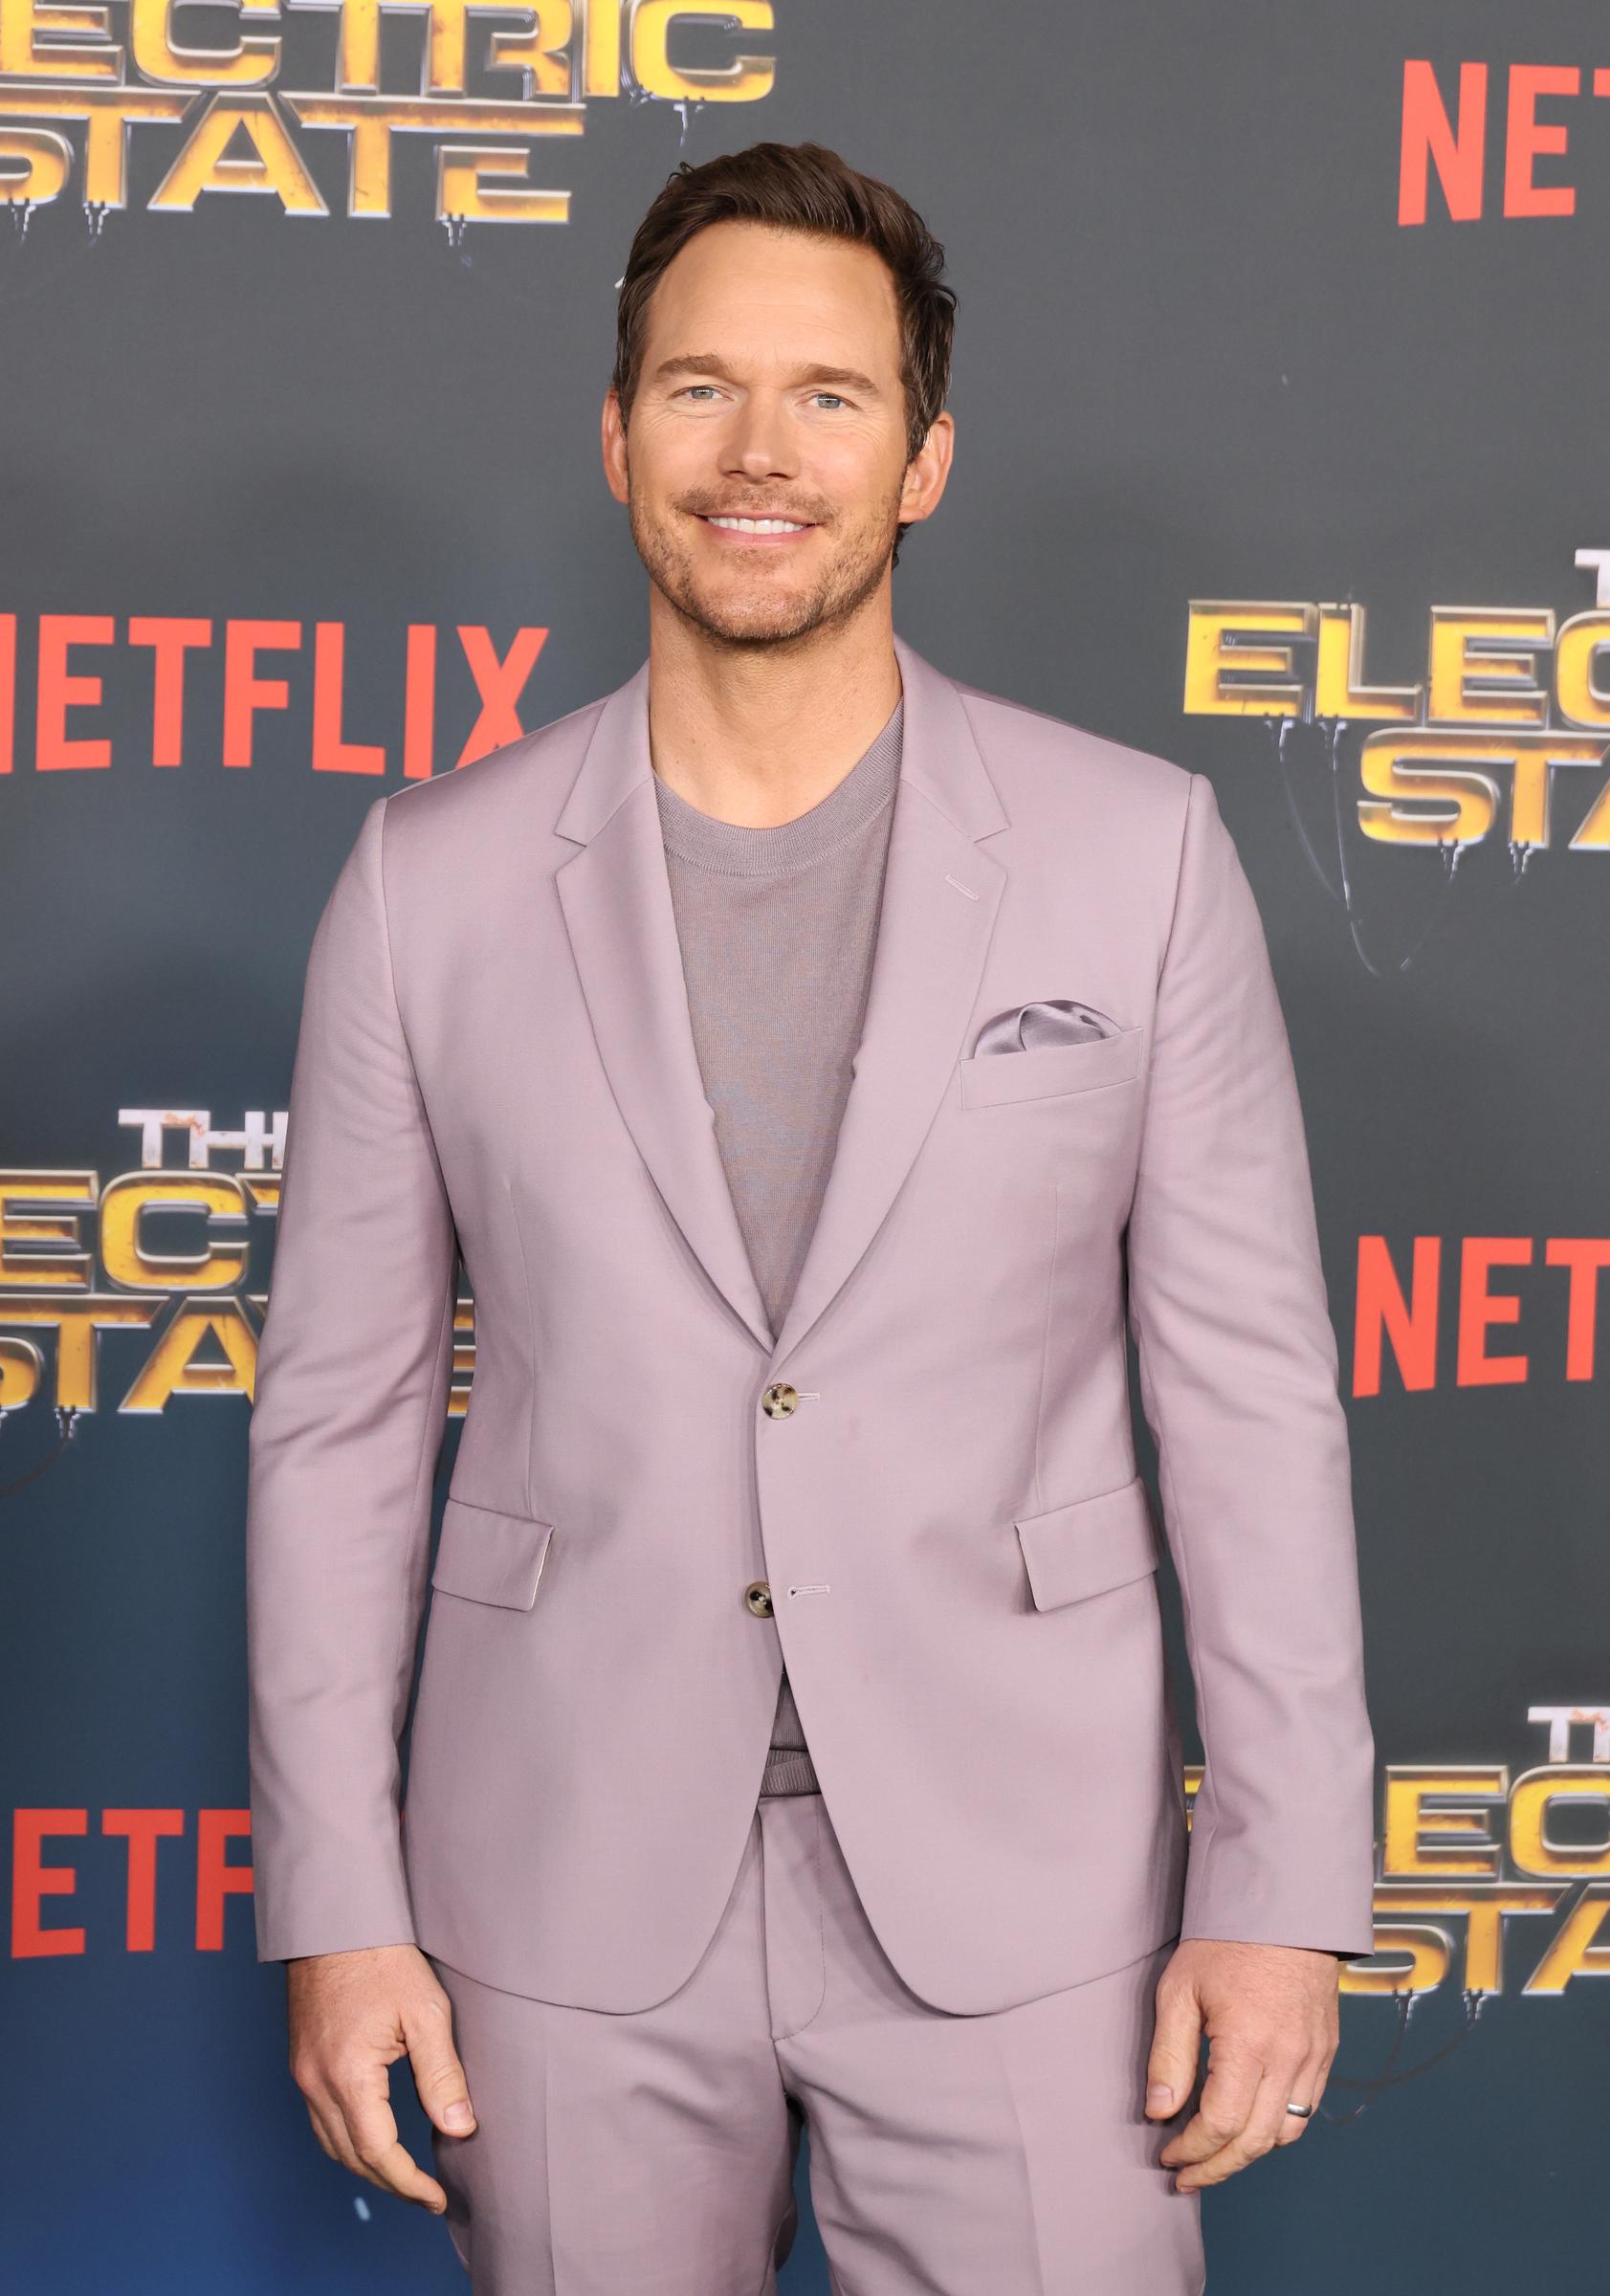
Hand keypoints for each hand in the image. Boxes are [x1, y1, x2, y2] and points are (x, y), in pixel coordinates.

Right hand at [286, 1942, 476, 2212]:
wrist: (336, 1920)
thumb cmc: (383, 1958)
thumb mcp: (426, 2012)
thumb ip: (442, 2075)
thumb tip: (460, 2128)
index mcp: (348, 2075)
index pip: (379, 2152)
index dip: (409, 2182)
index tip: (437, 2197)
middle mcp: (316, 2082)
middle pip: (351, 2156)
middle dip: (390, 2183)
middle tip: (427, 2194)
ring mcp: (303, 2073)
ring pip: (331, 2143)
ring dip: (367, 2166)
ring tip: (405, 2175)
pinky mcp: (301, 2061)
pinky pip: (320, 2119)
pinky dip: (348, 2140)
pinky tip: (373, 2137)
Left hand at [1143, 1938, 1338, 2191]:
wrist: (1285, 1904)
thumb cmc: (1226, 1941)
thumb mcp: (1180, 1990)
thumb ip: (1169, 2056)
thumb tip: (1161, 2112)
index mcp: (1249, 2044)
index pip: (1221, 2125)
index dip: (1191, 2150)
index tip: (1166, 2155)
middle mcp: (1289, 2059)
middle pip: (1255, 2142)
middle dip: (1216, 2168)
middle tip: (1185, 2176)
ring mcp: (1314, 2057)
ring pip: (1284, 2133)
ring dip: (1247, 2154)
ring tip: (1213, 2157)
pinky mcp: (1326, 2050)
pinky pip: (1305, 2109)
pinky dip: (1275, 2128)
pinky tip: (1248, 2125)